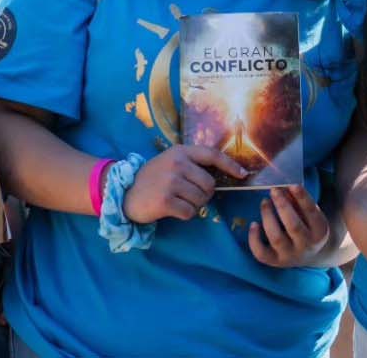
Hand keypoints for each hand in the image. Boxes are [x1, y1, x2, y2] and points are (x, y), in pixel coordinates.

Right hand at [122, 145, 245, 223]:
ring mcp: (171, 182)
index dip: (230, 165)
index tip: (243, 174)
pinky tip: (172, 210)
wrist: (124, 193)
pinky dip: (185, 214)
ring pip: (201, 200)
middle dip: (204, 194)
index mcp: (181, 151)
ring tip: (177, 201)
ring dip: (194, 205)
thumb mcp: (170, 162)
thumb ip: (191, 164)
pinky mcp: (166, 201)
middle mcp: (177, 164)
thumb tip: (219, 177)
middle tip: (188, 195)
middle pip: (210, 184)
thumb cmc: (152, 178)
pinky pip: (190, 212)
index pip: (212, 155)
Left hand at [247, 186, 329, 267]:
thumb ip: (299, 202)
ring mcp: (290, 256)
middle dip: (282, 206)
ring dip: (268, 217)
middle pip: (293, 226)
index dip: (302, 198)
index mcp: (319, 231)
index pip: (311, 212)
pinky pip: (261, 253)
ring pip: (276, 238)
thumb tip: (284, 188)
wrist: (310, 255)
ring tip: (265, 202)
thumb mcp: (311, 215)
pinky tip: (253, 224)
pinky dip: (254, 239)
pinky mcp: (275, 261)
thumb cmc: (308, 227)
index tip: (292, 185)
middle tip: (274, 190)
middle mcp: (306, 246)